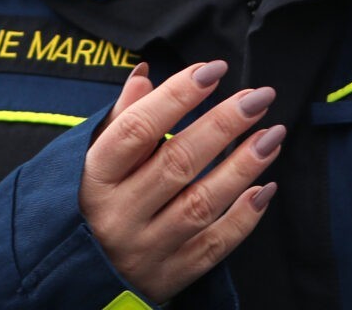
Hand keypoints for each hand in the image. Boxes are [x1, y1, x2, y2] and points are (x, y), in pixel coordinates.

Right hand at [80, 60, 284, 303]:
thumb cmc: (93, 204)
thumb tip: (145, 74)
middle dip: (223, 125)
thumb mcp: (93, 160)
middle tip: (258, 97)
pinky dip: (243, 218)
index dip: (176, 95)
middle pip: (177, 163)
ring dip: (243, 167)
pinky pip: (213, 246)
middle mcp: (118, 215)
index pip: (137, 129)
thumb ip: (121, 118)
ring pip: (200, 204)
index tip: (213, 70)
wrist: (78, 281)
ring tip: (273, 134)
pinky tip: (265, 188)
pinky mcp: (169, 277)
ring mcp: (145, 249)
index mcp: (95, 178)